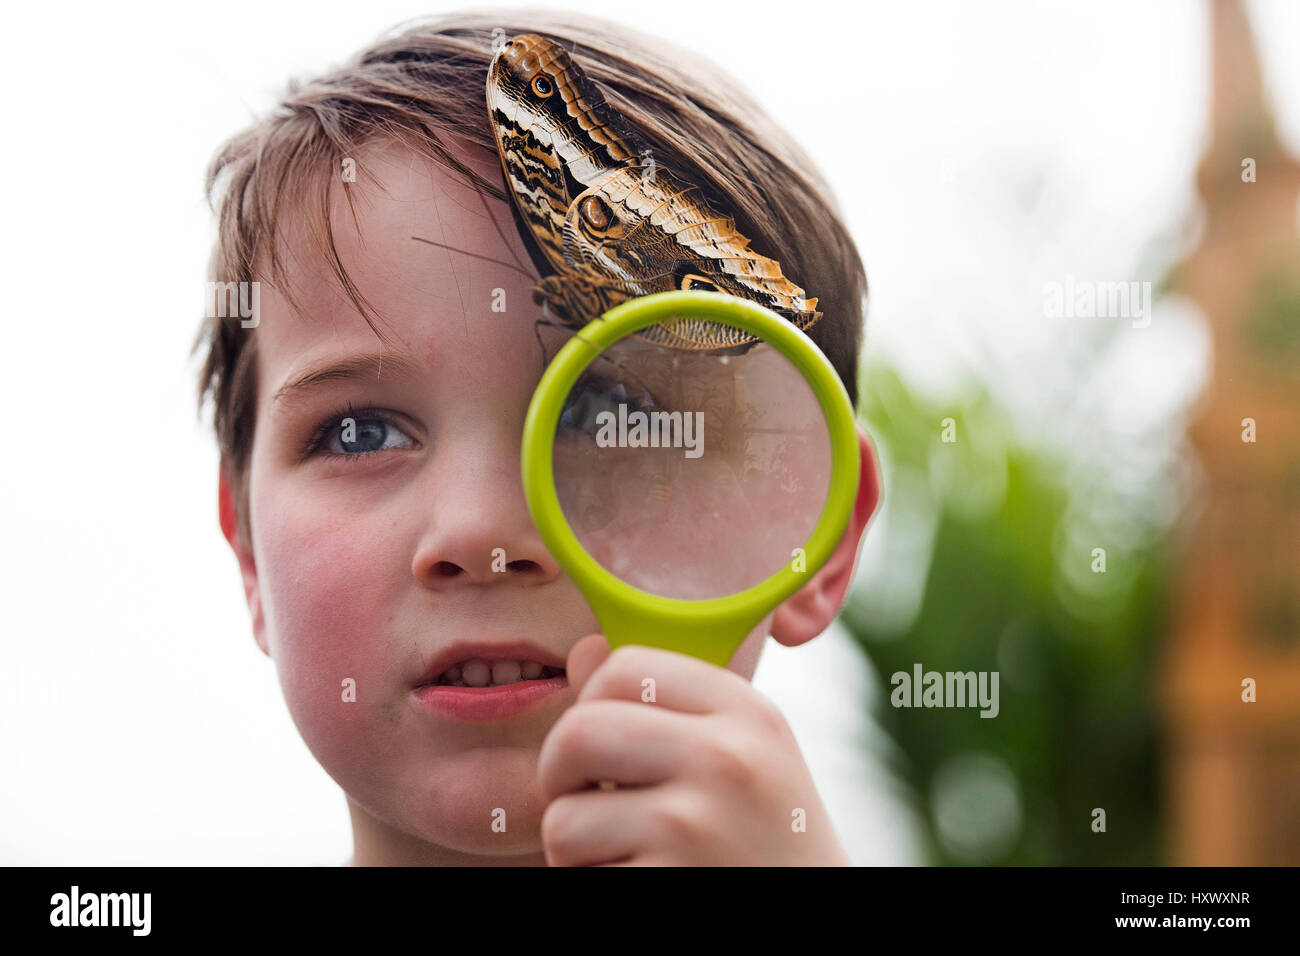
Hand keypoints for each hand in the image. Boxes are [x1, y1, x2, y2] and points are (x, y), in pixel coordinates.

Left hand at [537, 634, 851, 865]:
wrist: (816, 925)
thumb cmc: (764, 840)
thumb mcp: (742, 757)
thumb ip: (663, 704)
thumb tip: (580, 650)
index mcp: (746, 711)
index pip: (625, 668)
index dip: (593, 705)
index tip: (605, 748)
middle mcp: (726, 759)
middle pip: (577, 733)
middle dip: (560, 779)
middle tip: (588, 808)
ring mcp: (694, 828)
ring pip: (563, 820)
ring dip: (576, 851)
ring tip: (628, 857)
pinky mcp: (667, 886)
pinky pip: (577, 878)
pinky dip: (593, 885)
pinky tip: (643, 884)